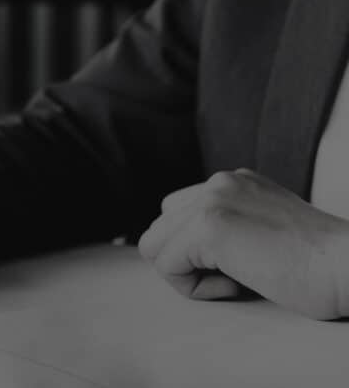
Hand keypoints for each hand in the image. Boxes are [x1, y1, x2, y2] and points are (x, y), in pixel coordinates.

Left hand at [138, 169, 348, 319]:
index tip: (241, 263)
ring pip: (154, 247)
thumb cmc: (316, 267)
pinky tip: (238, 285)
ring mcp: (213, 200)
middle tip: (237, 275)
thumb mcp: (263, 233)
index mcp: (233, 182)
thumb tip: (178, 249)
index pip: (174, 216)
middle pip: (158, 230)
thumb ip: (226, 230)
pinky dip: (195, 289)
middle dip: (185, 263)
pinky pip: (166, 267)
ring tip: (236, 279)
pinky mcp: (210, 226)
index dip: (194, 253)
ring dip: (188, 275)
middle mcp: (219, 182)